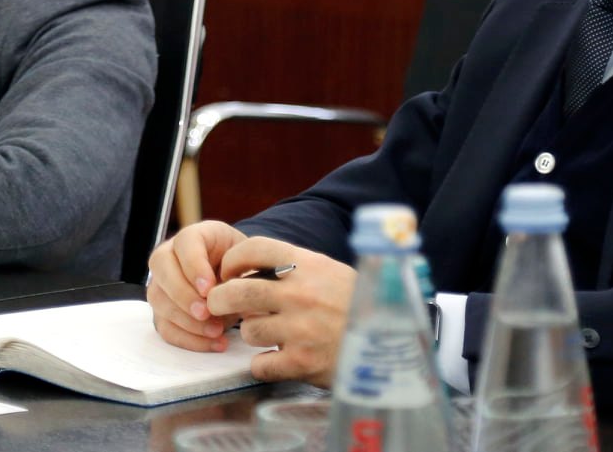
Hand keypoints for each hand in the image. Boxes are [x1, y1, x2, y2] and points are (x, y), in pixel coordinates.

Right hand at [146, 220, 248, 351]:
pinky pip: (166, 327)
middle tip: (205, 312)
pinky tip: (214, 342)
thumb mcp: (247, 261)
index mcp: (195, 236)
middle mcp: (171, 255)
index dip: (193, 266)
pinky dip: (189, 339)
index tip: (209, 288)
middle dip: (182, 294)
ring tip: (216, 331)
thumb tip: (238, 294)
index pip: (184, 242)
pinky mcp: (163, 310)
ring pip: (159, 299)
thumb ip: (241, 272)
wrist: (238, 281)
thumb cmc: (241, 267)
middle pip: (161, 267)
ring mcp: (162, 283)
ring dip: (186, 319)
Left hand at [207, 236, 355, 385]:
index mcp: (308, 265)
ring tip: (269, 335)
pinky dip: (263, 365)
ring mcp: (301, 330)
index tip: (227, 271)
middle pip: (237, 291)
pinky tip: (276, 360)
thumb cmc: (359, 305)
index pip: (254, 248)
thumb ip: (297, 267)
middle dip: (221, 299)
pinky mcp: (302, 363)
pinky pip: (260, 365)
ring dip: (252, 334)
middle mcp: (301, 294)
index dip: (232, 259)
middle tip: (220, 306)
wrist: (392, 344)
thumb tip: (253, 267)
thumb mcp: (332, 272)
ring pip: (248, 330)